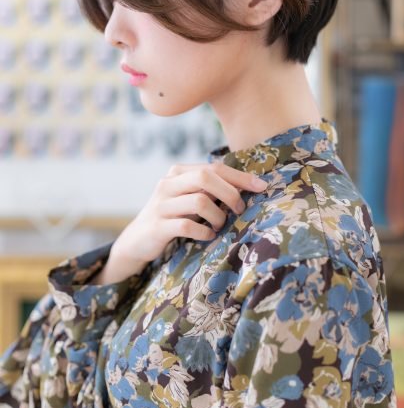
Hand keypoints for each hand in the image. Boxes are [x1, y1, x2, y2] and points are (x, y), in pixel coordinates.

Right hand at [111, 162, 267, 267]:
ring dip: (218, 216)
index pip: (214, 167)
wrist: (137, 240)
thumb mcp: (189, 198)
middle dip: (230, 194)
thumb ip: (210, 189)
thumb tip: (249, 186)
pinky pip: (188, 226)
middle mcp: (167, 184)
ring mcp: (161, 205)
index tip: (262, 187)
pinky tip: (208, 235)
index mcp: (178, 172)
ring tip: (220, 225)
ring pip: (200, 201)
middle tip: (240, 210)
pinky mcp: (157, 226)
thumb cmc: (173, 217)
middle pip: (206, 177)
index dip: (240, 177)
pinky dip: (204, 232)